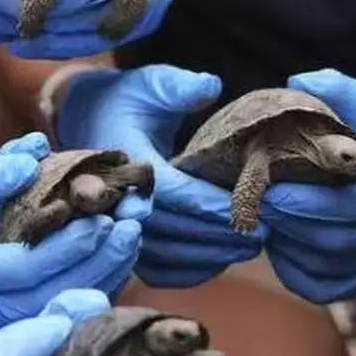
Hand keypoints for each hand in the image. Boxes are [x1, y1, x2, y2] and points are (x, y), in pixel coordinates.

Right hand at [0, 132, 142, 342]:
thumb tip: (33, 156)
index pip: (27, 268)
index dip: (70, 246)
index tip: (104, 219)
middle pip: (58, 292)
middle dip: (103, 258)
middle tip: (133, 223)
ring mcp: (6, 327)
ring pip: (69, 305)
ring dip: (109, 270)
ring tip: (134, 232)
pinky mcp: (22, 328)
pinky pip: (69, 308)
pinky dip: (100, 281)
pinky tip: (121, 253)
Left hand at [8, 0, 180, 59]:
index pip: (118, 12)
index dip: (80, 18)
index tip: (45, 20)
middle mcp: (152, 10)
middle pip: (102, 36)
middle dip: (60, 40)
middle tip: (18, 42)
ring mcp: (139, 21)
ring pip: (94, 43)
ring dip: (57, 46)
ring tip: (16, 46)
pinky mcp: (124, 25)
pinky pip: (92, 40)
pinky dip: (62, 41)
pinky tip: (29, 41)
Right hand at [55, 65, 267, 287]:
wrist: (92, 124)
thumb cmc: (129, 101)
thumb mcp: (151, 84)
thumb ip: (178, 86)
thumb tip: (210, 86)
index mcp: (126, 160)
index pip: (172, 192)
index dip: (211, 203)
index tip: (250, 206)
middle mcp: (118, 200)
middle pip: (173, 230)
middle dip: (220, 234)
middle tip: (264, 233)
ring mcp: (120, 227)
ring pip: (167, 257)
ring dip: (211, 256)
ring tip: (252, 246)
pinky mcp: (128, 245)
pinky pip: (160, 271)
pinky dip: (191, 271)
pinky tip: (222, 259)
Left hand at [257, 69, 355, 302]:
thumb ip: (336, 88)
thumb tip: (300, 80)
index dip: (312, 203)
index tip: (273, 191)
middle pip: (342, 241)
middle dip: (294, 224)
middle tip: (258, 207)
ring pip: (331, 266)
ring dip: (292, 247)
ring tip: (264, 223)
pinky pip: (324, 287)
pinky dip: (295, 271)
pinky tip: (278, 247)